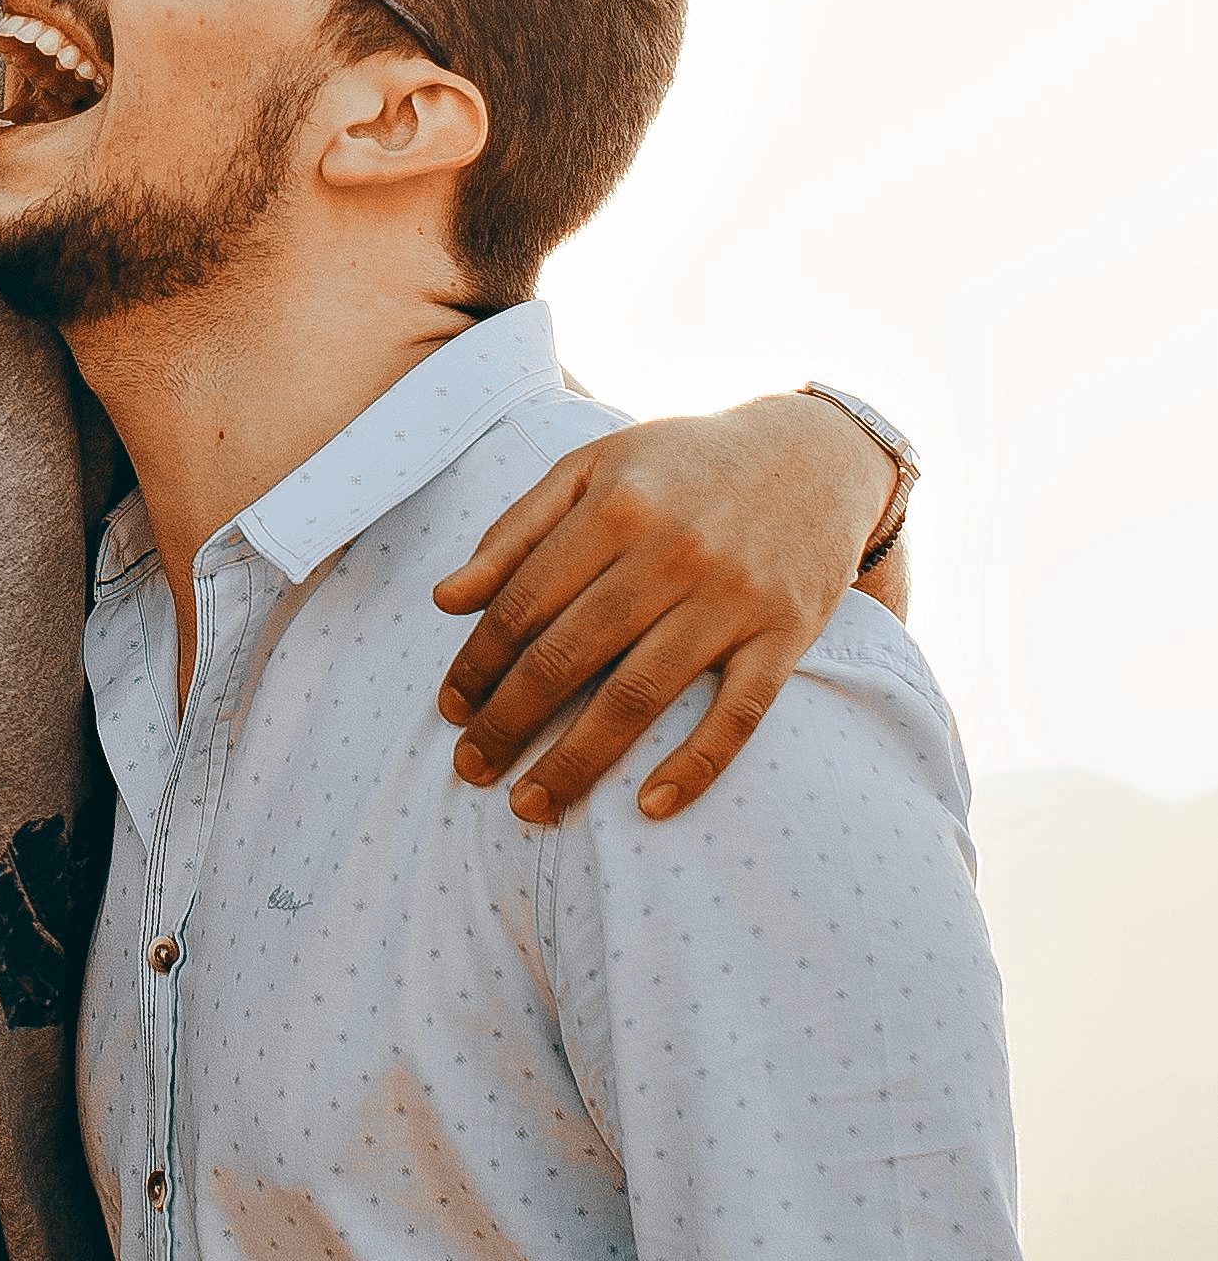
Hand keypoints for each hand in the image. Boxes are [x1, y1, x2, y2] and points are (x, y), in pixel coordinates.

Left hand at [432, 392, 893, 822]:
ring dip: (578, 759)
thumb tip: (446, 599)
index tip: (449, 709)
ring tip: (531, 803)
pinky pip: (738, 713)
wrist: (814, 454)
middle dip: (510, 720)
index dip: (479, 662)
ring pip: (640, 695)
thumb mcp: (591, 468)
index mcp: (613, 508)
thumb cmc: (681, 465)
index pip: (525, 603)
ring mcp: (732, 598)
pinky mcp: (787, 634)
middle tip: (471, 768)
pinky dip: (697, 764)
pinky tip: (650, 806)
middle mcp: (671, 553)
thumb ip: (516, 530)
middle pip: (571, 655)